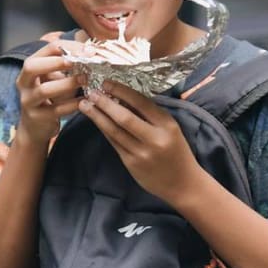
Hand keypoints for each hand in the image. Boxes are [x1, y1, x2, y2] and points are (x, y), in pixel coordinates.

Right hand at [15, 40, 87, 146]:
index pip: (47, 49)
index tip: (90, 50)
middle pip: (32, 66)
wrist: (35, 128)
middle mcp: (24, 82)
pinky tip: (85, 101)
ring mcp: (28, 100)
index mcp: (30, 67)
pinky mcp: (37, 117)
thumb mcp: (56, 78)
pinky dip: (72, 105)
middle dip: (56, 62)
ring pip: (44, 90)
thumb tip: (91, 49)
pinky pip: (56, 110)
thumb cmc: (49, 98)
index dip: (69, 47)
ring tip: (84, 80)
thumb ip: (69, 65)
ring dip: (67, 83)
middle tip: (78, 61)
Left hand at [77, 81, 200, 202]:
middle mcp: (154, 139)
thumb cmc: (177, 152)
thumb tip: (123, 97)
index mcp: (167, 125)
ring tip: (85, 105)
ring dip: (97, 116)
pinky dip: (104, 129)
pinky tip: (96, 120)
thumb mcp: (171, 129)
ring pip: (114, 131)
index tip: (107, 83)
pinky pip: (114, 142)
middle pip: (124, 117)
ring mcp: (141, 153)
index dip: (122, 91)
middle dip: (104, 103)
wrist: (183, 184)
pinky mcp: (131, 163)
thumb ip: (151, 115)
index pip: (141, 103)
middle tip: (91, 92)